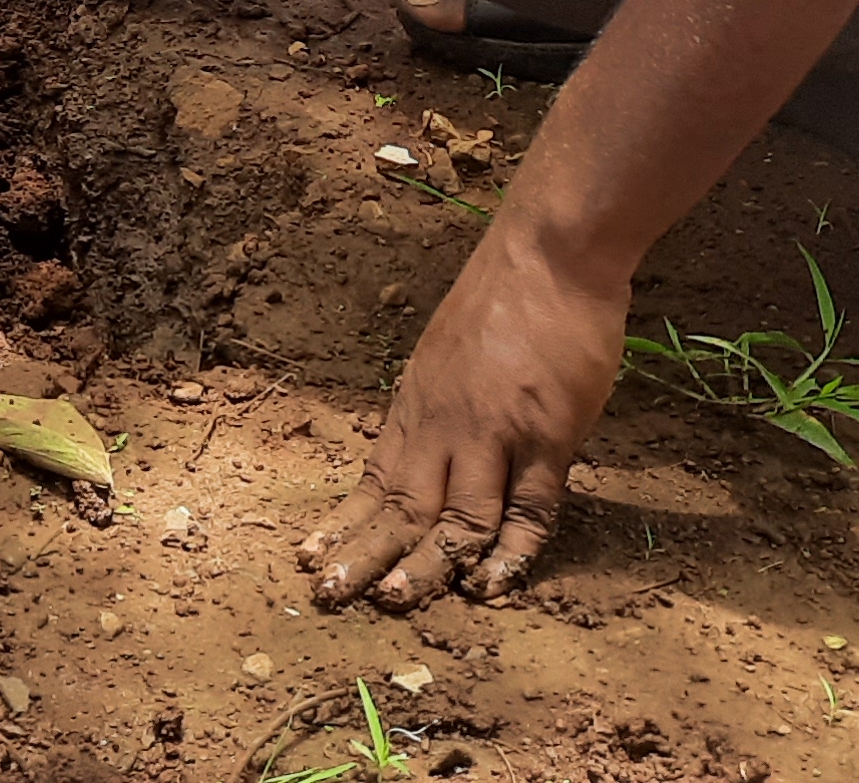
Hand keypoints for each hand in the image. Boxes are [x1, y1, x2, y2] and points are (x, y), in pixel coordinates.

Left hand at [303, 228, 625, 610]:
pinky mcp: (547, 438)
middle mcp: (445, 424)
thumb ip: (435, 403)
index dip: (345, 524)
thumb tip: (426, 446)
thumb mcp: (443, 351)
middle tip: (332, 595)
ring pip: (456, 520)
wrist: (548, 253)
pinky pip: (528, 511)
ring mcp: (496, 434)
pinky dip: (510, 554)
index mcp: (416, 403)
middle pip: (401, 507)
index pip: (374, 479)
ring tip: (398, 604)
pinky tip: (491, 585)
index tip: (310, 558)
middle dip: (366, 556)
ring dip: (427, 566)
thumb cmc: (502, 297)